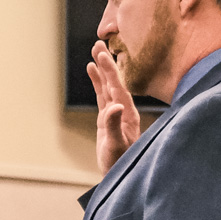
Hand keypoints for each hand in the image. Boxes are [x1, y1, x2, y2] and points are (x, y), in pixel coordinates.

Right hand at [88, 40, 140, 173]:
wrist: (121, 175)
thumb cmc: (119, 162)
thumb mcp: (116, 145)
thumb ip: (114, 125)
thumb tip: (114, 106)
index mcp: (127, 114)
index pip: (118, 87)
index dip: (110, 71)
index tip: (102, 55)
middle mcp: (123, 110)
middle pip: (114, 81)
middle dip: (107, 63)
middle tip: (99, 44)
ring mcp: (116, 113)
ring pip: (107, 86)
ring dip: (102, 69)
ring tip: (95, 51)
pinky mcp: (108, 118)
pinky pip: (102, 95)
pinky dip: (98, 82)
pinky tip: (93, 71)